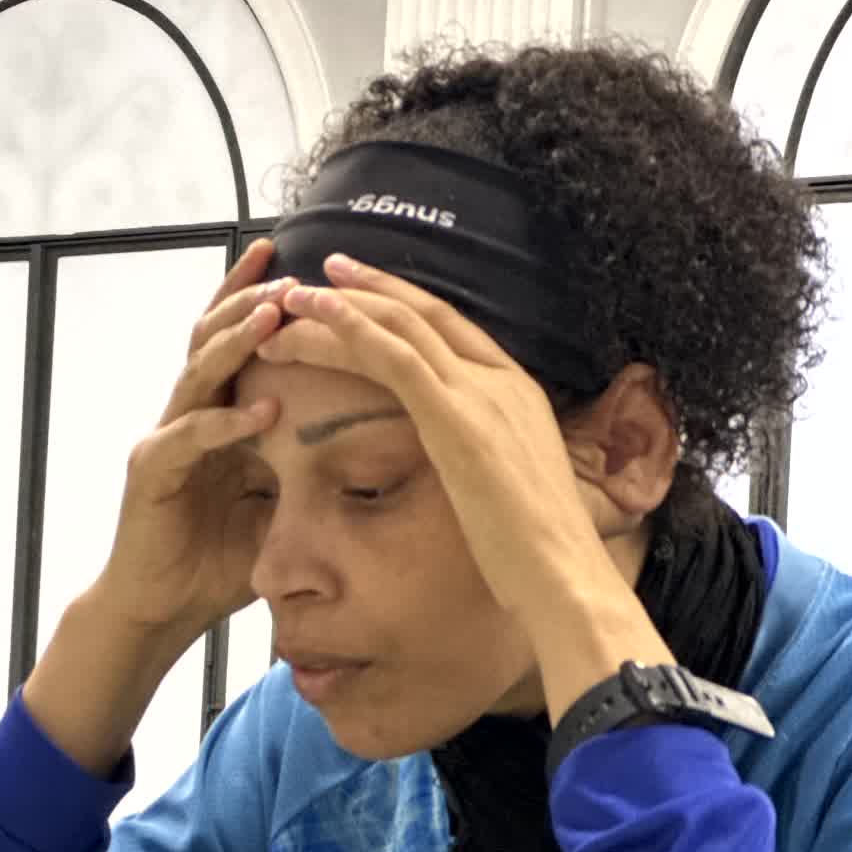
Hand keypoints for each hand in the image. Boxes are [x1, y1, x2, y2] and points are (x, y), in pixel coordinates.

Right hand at [85, 239, 289, 645]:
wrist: (164, 608)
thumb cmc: (219, 558)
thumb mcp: (277, 501)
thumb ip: (302, 462)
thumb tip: (371, 435)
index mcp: (216, 414)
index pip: (235, 341)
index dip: (256, 298)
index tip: (294, 261)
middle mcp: (186, 415)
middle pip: (211, 338)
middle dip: (248, 300)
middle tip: (289, 274)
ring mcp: (165, 439)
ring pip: (198, 373)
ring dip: (237, 341)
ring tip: (274, 314)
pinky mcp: (151, 473)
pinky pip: (188, 437)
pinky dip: (226, 422)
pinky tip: (262, 409)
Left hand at [260, 256, 668, 702]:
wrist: (562, 575)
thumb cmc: (535, 551)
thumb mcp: (509, 486)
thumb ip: (486, 457)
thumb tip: (465, 462)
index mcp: (516, 392)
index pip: (452, 330)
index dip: (402, 304)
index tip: (359, 289)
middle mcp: (501, 380)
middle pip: (424, 313)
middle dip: (365, 289)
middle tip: (314, 275)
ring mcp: (480, 392)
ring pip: (399, 327)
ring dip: (339, 306)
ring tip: (289, 295)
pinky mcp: (456, 416)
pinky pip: (394, 356)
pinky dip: (349, 328)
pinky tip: (312, 316)